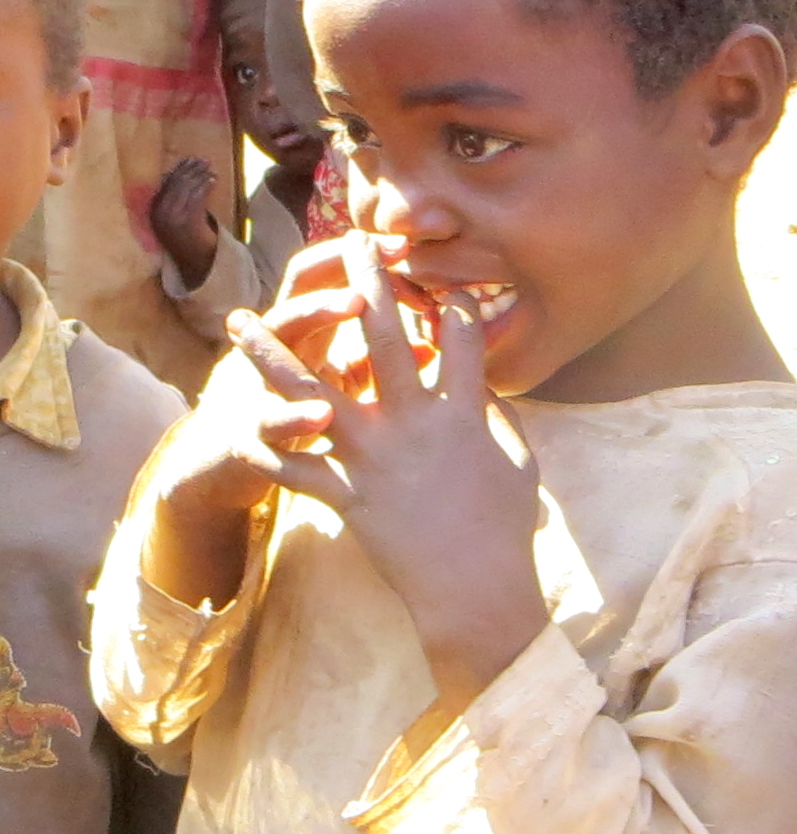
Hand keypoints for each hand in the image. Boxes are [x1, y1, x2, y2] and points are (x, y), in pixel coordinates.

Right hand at [147, 158, 218, 287]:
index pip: (166, 183)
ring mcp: (174, 218)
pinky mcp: (188, 222)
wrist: (194, 263)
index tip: (189, 160)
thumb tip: (177, 174)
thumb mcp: (172, 219)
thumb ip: (171, 199)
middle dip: (191, 170)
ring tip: (210, 169)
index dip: (179, 170)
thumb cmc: (185, 240)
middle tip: (204, 161)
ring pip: (188, 189)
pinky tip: (213, 180)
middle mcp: (160, 213)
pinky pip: (198, 197)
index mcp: (153, 210)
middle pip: (177, 183)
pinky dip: (206, 186)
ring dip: (200, 176)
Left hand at [228, 234, 547, 706]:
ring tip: (241, 320)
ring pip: (312, 392)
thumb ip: (498, 416)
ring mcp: (375, 459)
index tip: (438, 275)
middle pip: (384, 339)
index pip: (458, 336)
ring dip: (271, 352)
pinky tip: (239, 426)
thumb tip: (482, 382)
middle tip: (352, 244)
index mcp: (462, 414)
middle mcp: (413, 425)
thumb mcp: (519, 462)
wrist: (476, 589)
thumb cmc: (506, 529)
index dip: (451, 300)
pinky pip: (296, 467)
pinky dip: (267, 448)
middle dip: (368, 285)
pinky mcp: (348, 495)